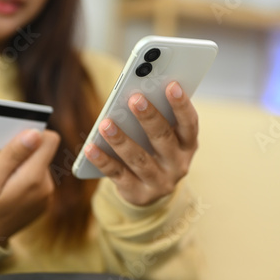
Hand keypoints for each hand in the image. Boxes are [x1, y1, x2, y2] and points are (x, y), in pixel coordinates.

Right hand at [0, 129, 59, 245]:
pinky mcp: (42, 202)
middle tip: (0, 166)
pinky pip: (37, 180)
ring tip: (2, 182)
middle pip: (43, 153)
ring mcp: (46, 196)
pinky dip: (24, 179)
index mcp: (35, 178)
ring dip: (22, 167)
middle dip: (24, 153)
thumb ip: (14, 153)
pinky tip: (7, 191)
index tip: (13, 142)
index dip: (32, 134)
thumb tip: (36, 133)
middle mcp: (47, 187)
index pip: (50, 140)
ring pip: (39, 166)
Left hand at [85, 82, 197, 205]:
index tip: (172, 85)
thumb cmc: (154, 150)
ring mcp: (159, 182)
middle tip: (135, 99)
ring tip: (106, 123)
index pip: (189, 124)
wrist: (149, 190)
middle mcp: (178, 165)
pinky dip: (102, 160)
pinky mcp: (137, 194)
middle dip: (149, 118)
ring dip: (121, 140)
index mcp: (188, 146)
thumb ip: (157, 118)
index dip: (182, 105)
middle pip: (163, 139)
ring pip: (139, 159)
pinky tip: (90, 147)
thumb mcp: (164, 136)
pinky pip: (117, 174)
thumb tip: (136, 95)